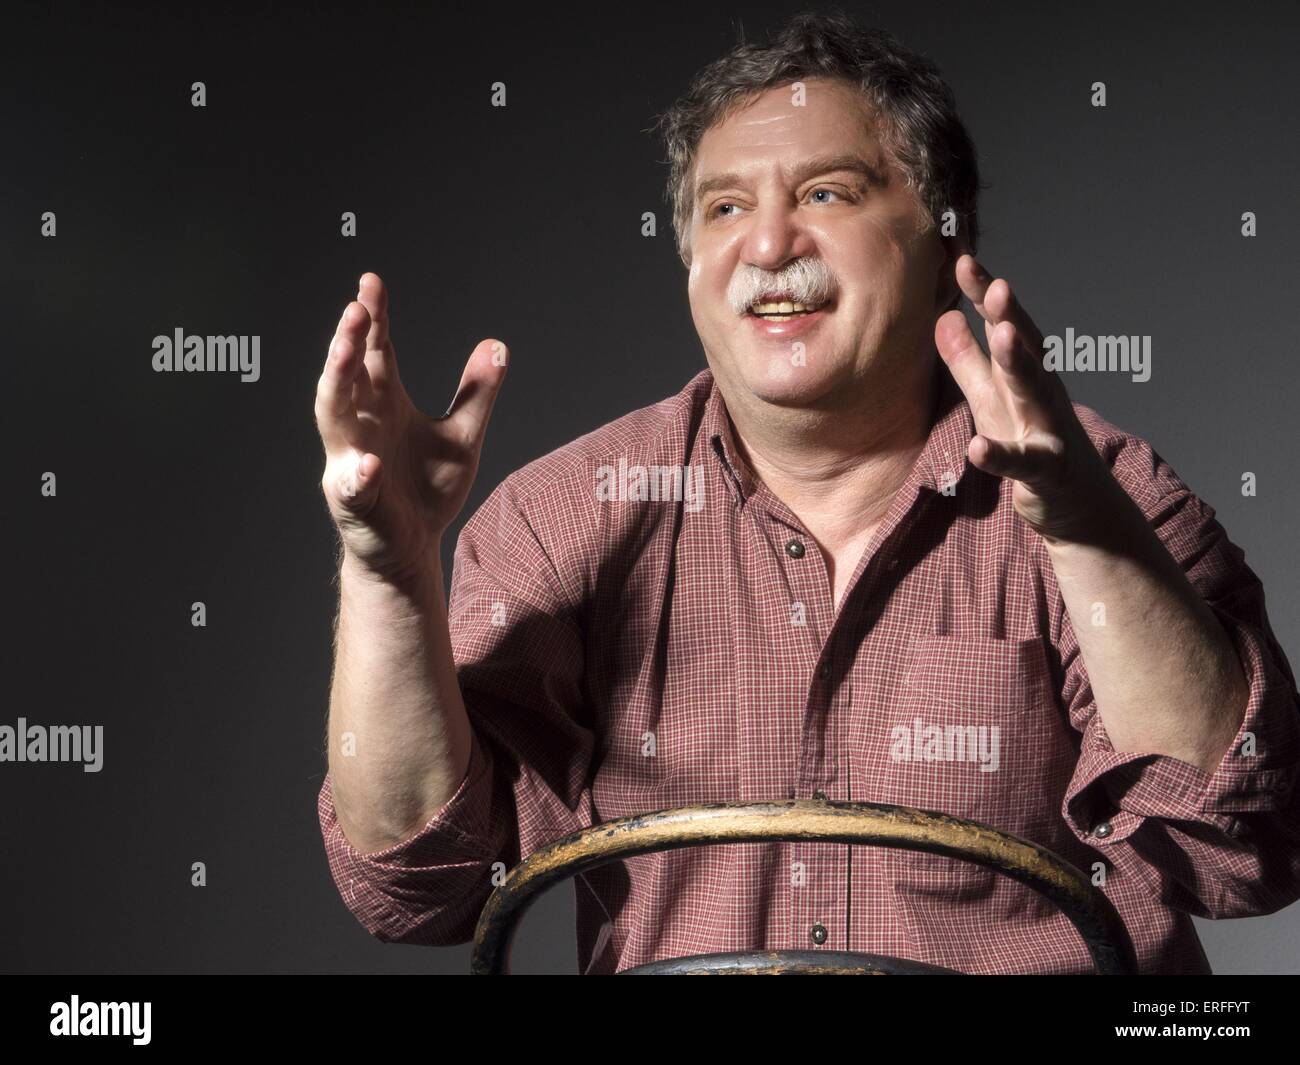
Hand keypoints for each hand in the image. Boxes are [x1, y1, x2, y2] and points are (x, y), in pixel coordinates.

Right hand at [315, 272, 507, 583]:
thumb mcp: (463, 436)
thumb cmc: (427, 488)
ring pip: (333, 415)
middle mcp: (361, 423)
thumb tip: (498, 345)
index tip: (372, 282)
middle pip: (348, 373)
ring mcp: (351, 459)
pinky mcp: (354, 499)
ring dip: (336, 382)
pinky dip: (359, 474)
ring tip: (345, 351)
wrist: (413, 547)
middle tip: (357, 308)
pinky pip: (353, 484)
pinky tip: (369, 464)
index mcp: (384, 403)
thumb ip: (477, 393)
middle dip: (350, 339)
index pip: (376, 351)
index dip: (374, 318)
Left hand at [933, 254, 1122, 542]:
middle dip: (1011, 316)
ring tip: (999, 336)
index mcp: (1026, 372)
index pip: (1003, 325)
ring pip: (1034, 393)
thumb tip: (944, 316)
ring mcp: (1049, 429)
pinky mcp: (1048, 472)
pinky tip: (978, 448)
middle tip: (997, 284)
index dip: (985, 295)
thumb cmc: (1031, 441)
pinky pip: (1023, 463)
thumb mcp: (990, 400)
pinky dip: (1000, 456)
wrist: (1078, 504)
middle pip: (1027, 348)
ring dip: (1018, 364)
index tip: (963, 260)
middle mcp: (1042, 392)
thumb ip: (966, 361)